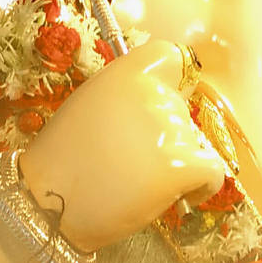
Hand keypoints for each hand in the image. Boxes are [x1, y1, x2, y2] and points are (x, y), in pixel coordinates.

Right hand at [18, 41, 225, 252]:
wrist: (49, 205)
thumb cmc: (60, 161)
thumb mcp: (86, 106)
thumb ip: (123, 97)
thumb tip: (152, 105)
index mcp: (126, 74)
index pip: (170, 57)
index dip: (171, 81)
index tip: (163, 102)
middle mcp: (153, 95)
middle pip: (182, 109)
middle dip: (167, 134)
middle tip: (135, 162)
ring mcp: (170, 130)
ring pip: (195, 143)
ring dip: (178, 163)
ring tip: (141, 184)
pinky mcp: (182, 166)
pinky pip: (212, 173)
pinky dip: (202, 186)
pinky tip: (181, 197)